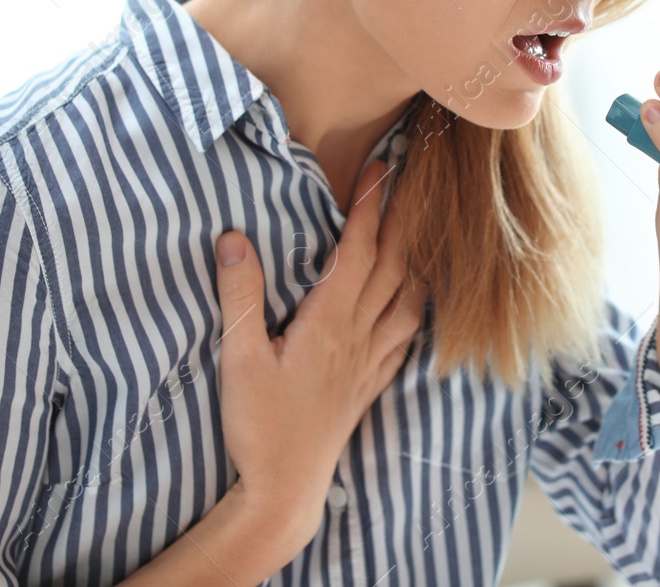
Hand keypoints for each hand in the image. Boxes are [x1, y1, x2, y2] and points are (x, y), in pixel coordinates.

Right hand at [211, 158, 427, 551]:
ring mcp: (371, 362)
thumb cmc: (259, 426)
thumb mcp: (239, 359)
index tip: (381, 166)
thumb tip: (234, 238)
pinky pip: (407, 335)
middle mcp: (359, 337)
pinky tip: (418, 301)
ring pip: (408, 298)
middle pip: (393, 266)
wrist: (284, 492)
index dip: (370, 205)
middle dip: (404, 218)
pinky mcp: (371, 385)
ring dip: (418, 259)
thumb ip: (239, 297)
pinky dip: (417, 306)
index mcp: (329, 324)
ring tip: (425, 230)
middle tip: (415, 178)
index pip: (358, 251)